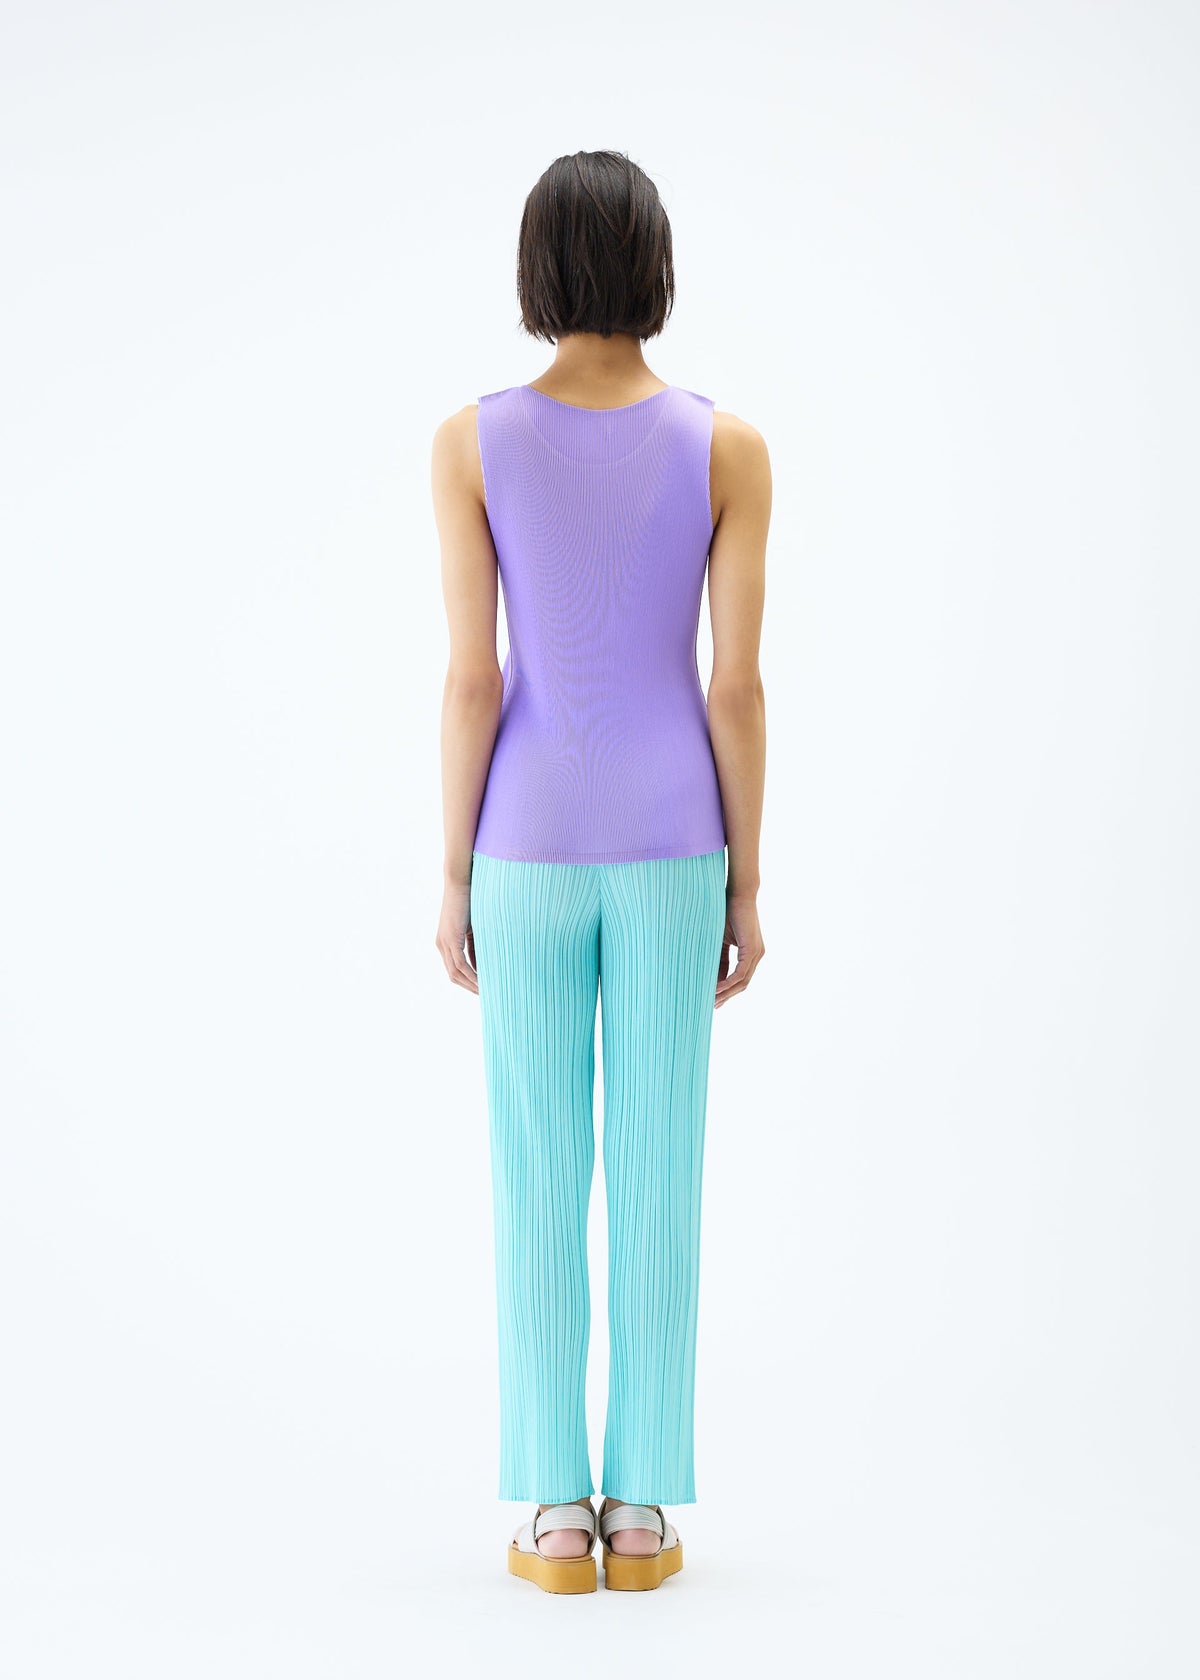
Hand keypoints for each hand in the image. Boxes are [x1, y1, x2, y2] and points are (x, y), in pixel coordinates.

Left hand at [436, 877, 478, 993]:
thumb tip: (484, 964)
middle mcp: (441, 945)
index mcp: (446, 943)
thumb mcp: (475, 928)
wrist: (461, 881)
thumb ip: (477, 946)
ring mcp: (444, 943)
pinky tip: (482, 982)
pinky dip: (471, 975)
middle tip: (487, 997)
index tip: (484, 990)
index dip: (468, 982)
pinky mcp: (450, 939)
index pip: (455, 970)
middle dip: (470, 988)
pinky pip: (460, 964)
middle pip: (454, 976)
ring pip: (455, 973)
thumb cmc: (471, 900)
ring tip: (487, 993)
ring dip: (471, 985)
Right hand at [715, 893, 764, 1008]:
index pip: (739, 979)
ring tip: (711, 1000)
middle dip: (727, 996)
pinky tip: (716, 988)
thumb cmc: (727, 912)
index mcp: (751, 954)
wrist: (737, 894)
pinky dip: (728, 982)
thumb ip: (718, 959)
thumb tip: (711, 979)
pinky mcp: (752, 950)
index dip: (726, 991)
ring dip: (726, 993)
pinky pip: (740, 973)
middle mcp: (757, 956)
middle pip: (742, 984)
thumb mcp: (720, 941)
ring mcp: (757, 954)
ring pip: (742, 982)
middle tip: (712, 1006)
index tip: (713, 1000)